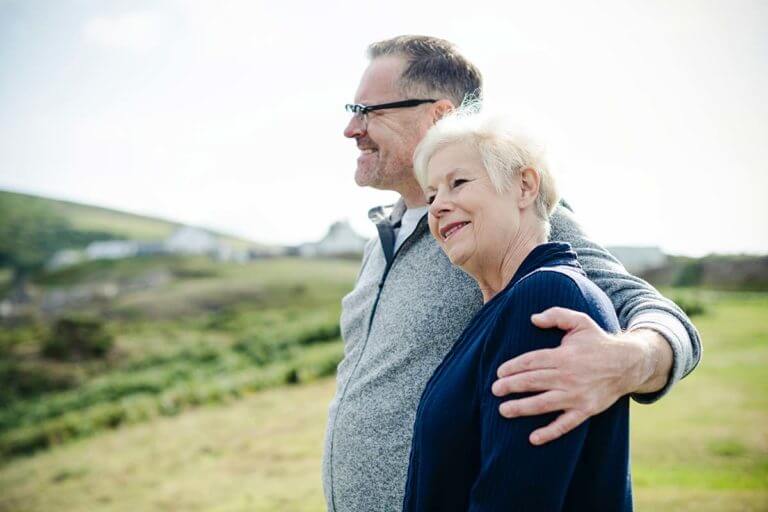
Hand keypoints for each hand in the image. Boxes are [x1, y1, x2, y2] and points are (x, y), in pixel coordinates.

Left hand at [492, 307, 652, 445]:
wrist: (628, 364)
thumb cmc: (598, 342)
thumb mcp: (580, 321)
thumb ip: (556, 315)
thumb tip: (533, 318)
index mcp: (563, 355)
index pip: (531, 361)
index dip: (513, 367)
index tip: (499, 372)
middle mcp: (568, 376)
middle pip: (532, 382)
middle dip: (510, 386)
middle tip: (494, 390)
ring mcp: (576, 395)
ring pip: (543, 403)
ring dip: (521, 408)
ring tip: (503, 410)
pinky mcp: (586, 410)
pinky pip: (565, 424)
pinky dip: (549, 432)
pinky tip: (533, 438)